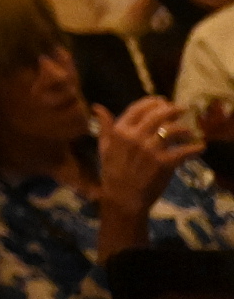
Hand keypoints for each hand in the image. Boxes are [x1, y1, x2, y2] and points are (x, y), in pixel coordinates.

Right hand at [100, 96, 203, 218]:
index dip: (152, 102)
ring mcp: (151, 149)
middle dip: (172, 109)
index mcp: (120, 131)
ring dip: (184, 129)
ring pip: (172, 130)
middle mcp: (135, 136)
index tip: (162, 101)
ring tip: (189, 131)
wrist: (123, 197)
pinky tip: (200, 147)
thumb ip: (104, 126)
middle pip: (158, 115)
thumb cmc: (112, 172)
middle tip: (181, 109)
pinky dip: (194, 148)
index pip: (138, 108)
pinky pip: (183, 151)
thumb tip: (97, 107)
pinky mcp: (164, 163)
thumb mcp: (104, 146)